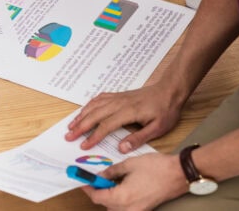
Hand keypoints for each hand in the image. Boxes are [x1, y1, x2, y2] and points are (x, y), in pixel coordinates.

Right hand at [65, 82, 184, 151]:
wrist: (169, 90)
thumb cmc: (166, 110)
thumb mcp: (158, 128)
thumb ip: (138, 138)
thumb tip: (121, 148)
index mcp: (128, 112)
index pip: (106, 125)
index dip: (93, 136)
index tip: (83, 145)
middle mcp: (119, 103)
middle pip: (95, 115)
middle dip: (80, 126)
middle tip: (68, 136)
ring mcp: (118, 98)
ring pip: (94, 106)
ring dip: (81, 115)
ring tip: (71, 125)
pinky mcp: (119, 95)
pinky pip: (99, 99)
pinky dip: (89, 105)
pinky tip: (84, 110)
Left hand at [81, 153, 187, 209]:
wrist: (179, 174)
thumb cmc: (157, 168)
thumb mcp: (129, 164)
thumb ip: (112, 172)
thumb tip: (101, 175)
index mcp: (122, 198)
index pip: (97, 197)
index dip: (88, 188)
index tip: (82, 180)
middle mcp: (128, 209)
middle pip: (105, 205)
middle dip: (98, 192)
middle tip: (94, 179)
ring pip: (114, 208)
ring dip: (109, 197)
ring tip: (108, 182)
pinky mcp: (144, 209)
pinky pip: (125, 208)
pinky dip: (119, 200)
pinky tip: (120, 187)